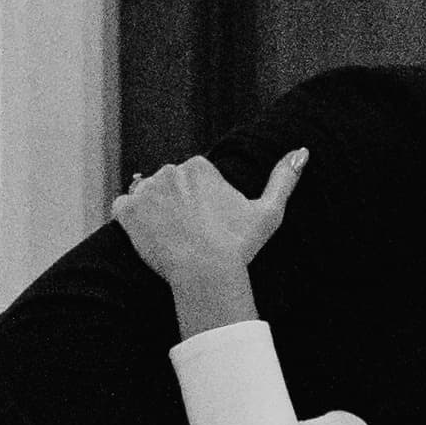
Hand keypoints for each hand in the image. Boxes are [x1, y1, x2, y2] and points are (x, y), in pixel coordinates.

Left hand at [111, 143, 305, 329]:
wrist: (205, 273)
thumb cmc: (238, 245)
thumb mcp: (269, 212)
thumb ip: (284, 178)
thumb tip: (302, 151)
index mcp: (199, 166)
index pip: (195, 176)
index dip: (202, 200)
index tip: (209, 221)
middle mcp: (169, 171)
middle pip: (170, 184)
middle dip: (177, 202)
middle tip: (191, 231)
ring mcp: (146, 191)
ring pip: (147, 195)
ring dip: (155, 210)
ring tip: (171, 236)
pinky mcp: (127, 212)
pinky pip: (123, 208)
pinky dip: (131, 219)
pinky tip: (149, 235)